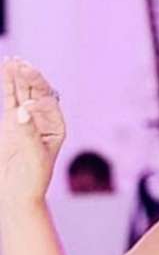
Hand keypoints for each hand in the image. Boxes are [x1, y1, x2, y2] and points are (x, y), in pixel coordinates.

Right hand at [0, 58, 65, 207]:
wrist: (16, 194)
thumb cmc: (31, 178)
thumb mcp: (32, 154)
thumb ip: (27, 132)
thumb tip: (21, 111)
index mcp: (56, 126)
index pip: (48, 102)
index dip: (37, 93)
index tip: (25, 94)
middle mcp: (44, 120)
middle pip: (37, 93)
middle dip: (29, 77)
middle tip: (20, 63)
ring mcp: (26, 120)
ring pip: (22, 93)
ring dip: (17, 77)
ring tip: (12, 61)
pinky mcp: (9, 123)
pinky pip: (10, 100)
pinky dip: (7, 86)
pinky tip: (6, 70)